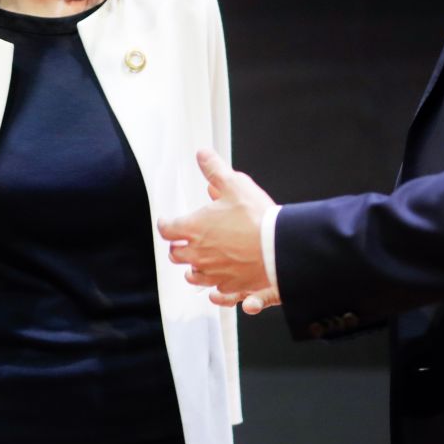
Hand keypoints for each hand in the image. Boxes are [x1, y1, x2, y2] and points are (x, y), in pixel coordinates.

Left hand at [158, 149, 281, 312]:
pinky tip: (218, 277)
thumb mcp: (234, 184)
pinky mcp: (230, 284)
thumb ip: (215, 170)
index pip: (167, 229)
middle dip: (176, 247)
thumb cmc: (256, 217)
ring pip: (192, 274)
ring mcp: (213, 271)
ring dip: (191, 267)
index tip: (166, 223)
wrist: (278, 247)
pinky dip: (213, 282)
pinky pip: (214, 287)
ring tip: (195, 263)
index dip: (165, 225)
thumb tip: (203, 155)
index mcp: (194, 228)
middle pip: (175, 254)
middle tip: (181, 242)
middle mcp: (198, 253)